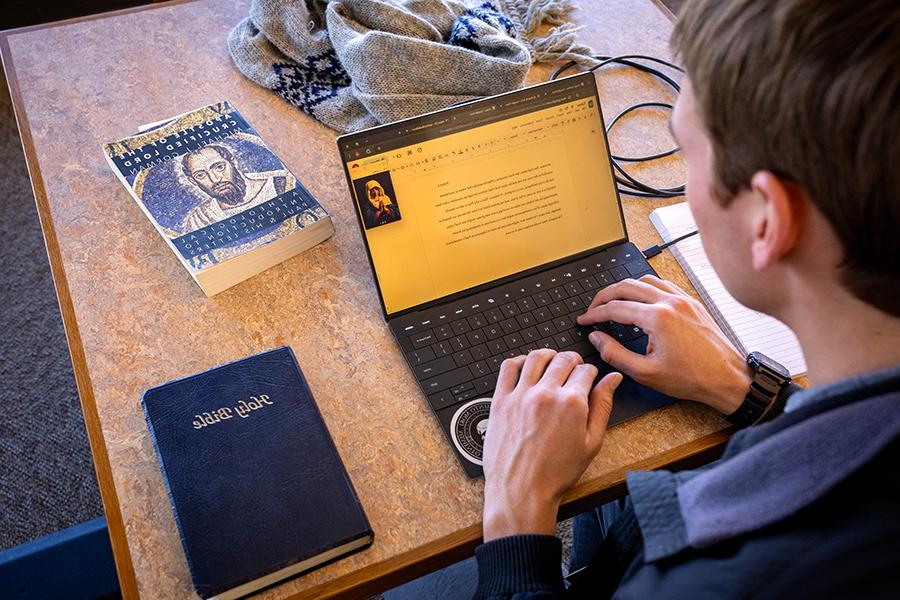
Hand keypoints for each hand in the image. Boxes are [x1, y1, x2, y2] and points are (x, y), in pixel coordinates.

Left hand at [482, 350, 622, 540]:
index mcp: (572, 403)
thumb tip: (612, 381)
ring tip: (551, 364)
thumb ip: (602, 406)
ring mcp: (521, 395)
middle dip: (572, 361)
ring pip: (535, 357)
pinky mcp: (500, 400)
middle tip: (572, 369)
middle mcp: (546, 394)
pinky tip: (525, 368)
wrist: (522, 491)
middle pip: (562, 359)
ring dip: (547, 356)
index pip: (585, 370)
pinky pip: (508, 367)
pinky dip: (518, 361)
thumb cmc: (556, 473)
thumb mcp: (591, 443)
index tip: (588, 378)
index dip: (590, 372)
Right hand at [577, 275, 750, 414]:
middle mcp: (670, 302)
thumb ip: (615, 353)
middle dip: (604, 296)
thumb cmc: (692, 377)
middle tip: (593, 308)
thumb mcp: (645, 372)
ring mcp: (682, 299)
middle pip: (626, 286)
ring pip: (644, 280)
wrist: (726, 377)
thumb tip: (597, 338)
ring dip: (624, 288)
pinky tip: (640, 299)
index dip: (594, 314)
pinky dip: (645, 287)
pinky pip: (663, 284)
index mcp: (657, 318)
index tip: (584, 320)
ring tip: (613, 302)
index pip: (615, 308)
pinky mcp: (691, 302)